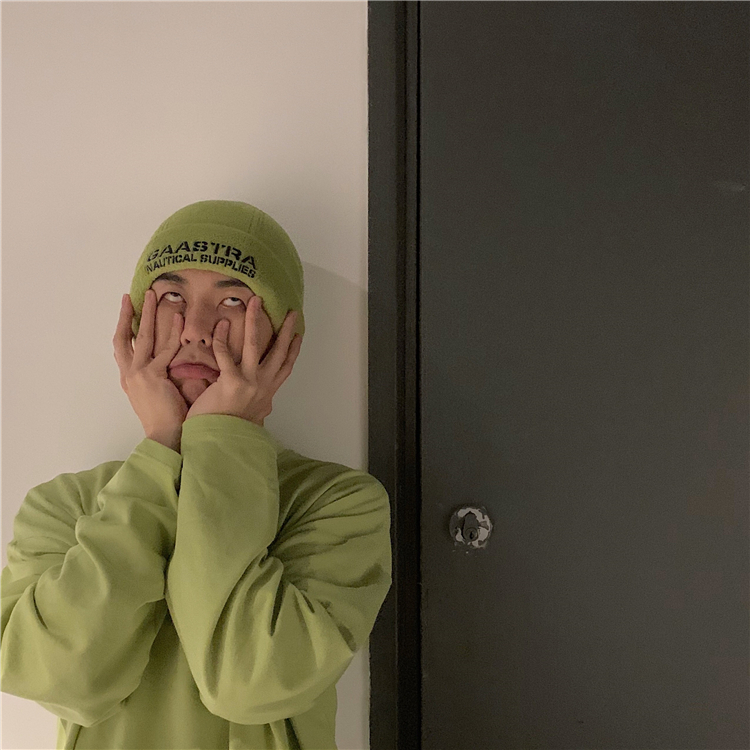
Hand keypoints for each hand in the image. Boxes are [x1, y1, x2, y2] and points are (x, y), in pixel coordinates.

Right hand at [114, 289, 188, 447]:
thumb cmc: (165, 418)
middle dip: (129, 314)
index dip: (123, 327)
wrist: (164, 436)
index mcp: (129, 379)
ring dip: (148, 314)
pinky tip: (179, 318)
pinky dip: (172, 333)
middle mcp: (129, 374)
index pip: (122, 347)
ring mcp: (138, 374)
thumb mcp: (154, 394)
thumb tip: (165, 365)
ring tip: (153, 296)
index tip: (126, 310)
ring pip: (142, 337)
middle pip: (125, 336)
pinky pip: (165, 350)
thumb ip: (155, 378)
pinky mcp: (153, 377)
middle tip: (134, 295)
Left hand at [185, 296, 302, 423]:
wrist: (219, 445)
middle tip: (291, 313)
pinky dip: (223, 339)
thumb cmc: (229, 431)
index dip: (293, 350)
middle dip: (286, 330)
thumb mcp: (252, 418)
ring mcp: (249, 383)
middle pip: (279, 352)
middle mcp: (262, 386)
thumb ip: (259, 408)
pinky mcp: (230, 383)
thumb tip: (266, 407)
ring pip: (255, 345)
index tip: (298, 336)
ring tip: (255, 302)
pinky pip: (226, 355)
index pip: (285, 368)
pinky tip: (223, 324)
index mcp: (267, 393)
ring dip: (255, 321)